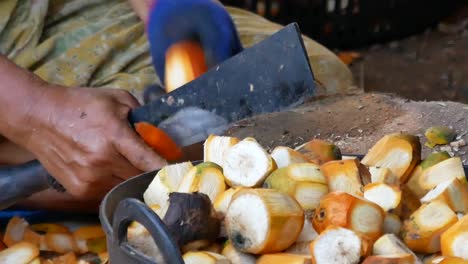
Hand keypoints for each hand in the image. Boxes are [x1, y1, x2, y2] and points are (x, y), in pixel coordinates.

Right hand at [9, 85, 166, 199]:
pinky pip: (109, 191)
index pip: (147, 159)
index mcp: (113, 136)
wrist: (38, 117)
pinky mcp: (79, 189)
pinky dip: (114, 181)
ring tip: (122, 160)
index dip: (166, 168)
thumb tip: (159, 133)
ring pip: (125, 185)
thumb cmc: (79, 105)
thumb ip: (141, 114)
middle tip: (152, 161)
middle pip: (140, 175)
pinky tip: (106, 167)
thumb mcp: (116, 99)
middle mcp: (101, 161)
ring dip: (131, 176)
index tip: (181, 173)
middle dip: (149, 169)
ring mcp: (89, 178)